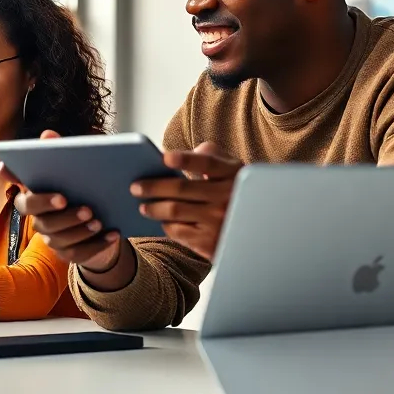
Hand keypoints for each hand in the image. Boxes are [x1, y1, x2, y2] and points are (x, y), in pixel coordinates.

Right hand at [3, 130, 122, 271]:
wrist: (103, 221)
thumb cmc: (82, 189)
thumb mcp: (76, 169)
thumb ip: (61, 153)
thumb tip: (48, 135)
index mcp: (36, 195)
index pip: (19, 189)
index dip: (11, 179)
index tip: (6, 168)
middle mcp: (39, 218)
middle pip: (39, 218)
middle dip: (57, 212)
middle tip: (76, 204)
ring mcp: (52, 238)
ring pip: (59, 238)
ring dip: (79, 230)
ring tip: (97, 220)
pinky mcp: (69, 252)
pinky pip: (79, 253)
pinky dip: (97, 245)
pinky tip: (112, 234)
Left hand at [131, 142, 241, 259]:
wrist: (258, 231)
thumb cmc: (236, 193)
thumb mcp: (235, 170)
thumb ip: (213, 154)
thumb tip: (189, 151)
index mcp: (234, 175)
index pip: (207, 163)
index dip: (185, 159)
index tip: (164, 158)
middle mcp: (227, 198)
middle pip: (182, 189)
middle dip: (153, 187)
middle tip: (135, 186)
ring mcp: (218, 222)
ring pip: (175, 211)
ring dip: (154, 208)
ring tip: (143, 205)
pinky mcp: (210, 243)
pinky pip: (178, 231)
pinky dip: (166, 224)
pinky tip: (161, 220)